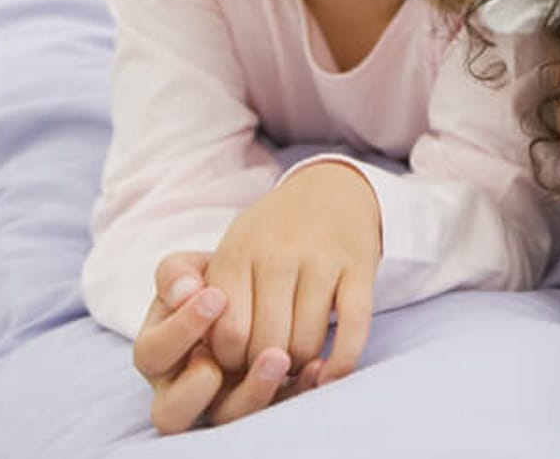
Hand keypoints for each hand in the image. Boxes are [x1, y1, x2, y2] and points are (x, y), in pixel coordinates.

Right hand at [133, 251, 310, 431]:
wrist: (263, 287)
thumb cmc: (216, 279)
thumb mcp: (194, 269)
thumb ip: (179, 274)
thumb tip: (183, 291)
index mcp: (158, 352)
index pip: (152, 352)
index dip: (180, 329)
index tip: (216, 295)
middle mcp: (181, 388)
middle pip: (171, 410)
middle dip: (197, 388)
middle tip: (229, 350)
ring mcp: (220, 402)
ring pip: (227, 416)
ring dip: (253, 390)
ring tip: (280, 357)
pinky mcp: (261, 405)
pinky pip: (275, 410)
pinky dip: (296, 390)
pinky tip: (316, 366)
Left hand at [204, 161, 380, 385]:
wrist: (332, 189)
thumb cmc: (271, 234)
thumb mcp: (228, 250)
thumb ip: (202, 295)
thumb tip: (198, 344)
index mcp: (237, 253)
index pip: (228, 334)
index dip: (232, 360)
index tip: (238, 358)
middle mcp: (278, 255)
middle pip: (268, 343)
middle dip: (266, 366)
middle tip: (268, 363)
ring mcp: (323, 260)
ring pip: (307, 341)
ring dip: (301, 365)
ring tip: (296, 359)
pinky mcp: (360, 267)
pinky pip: (353, 326)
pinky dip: (342, 360)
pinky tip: (330, 371)